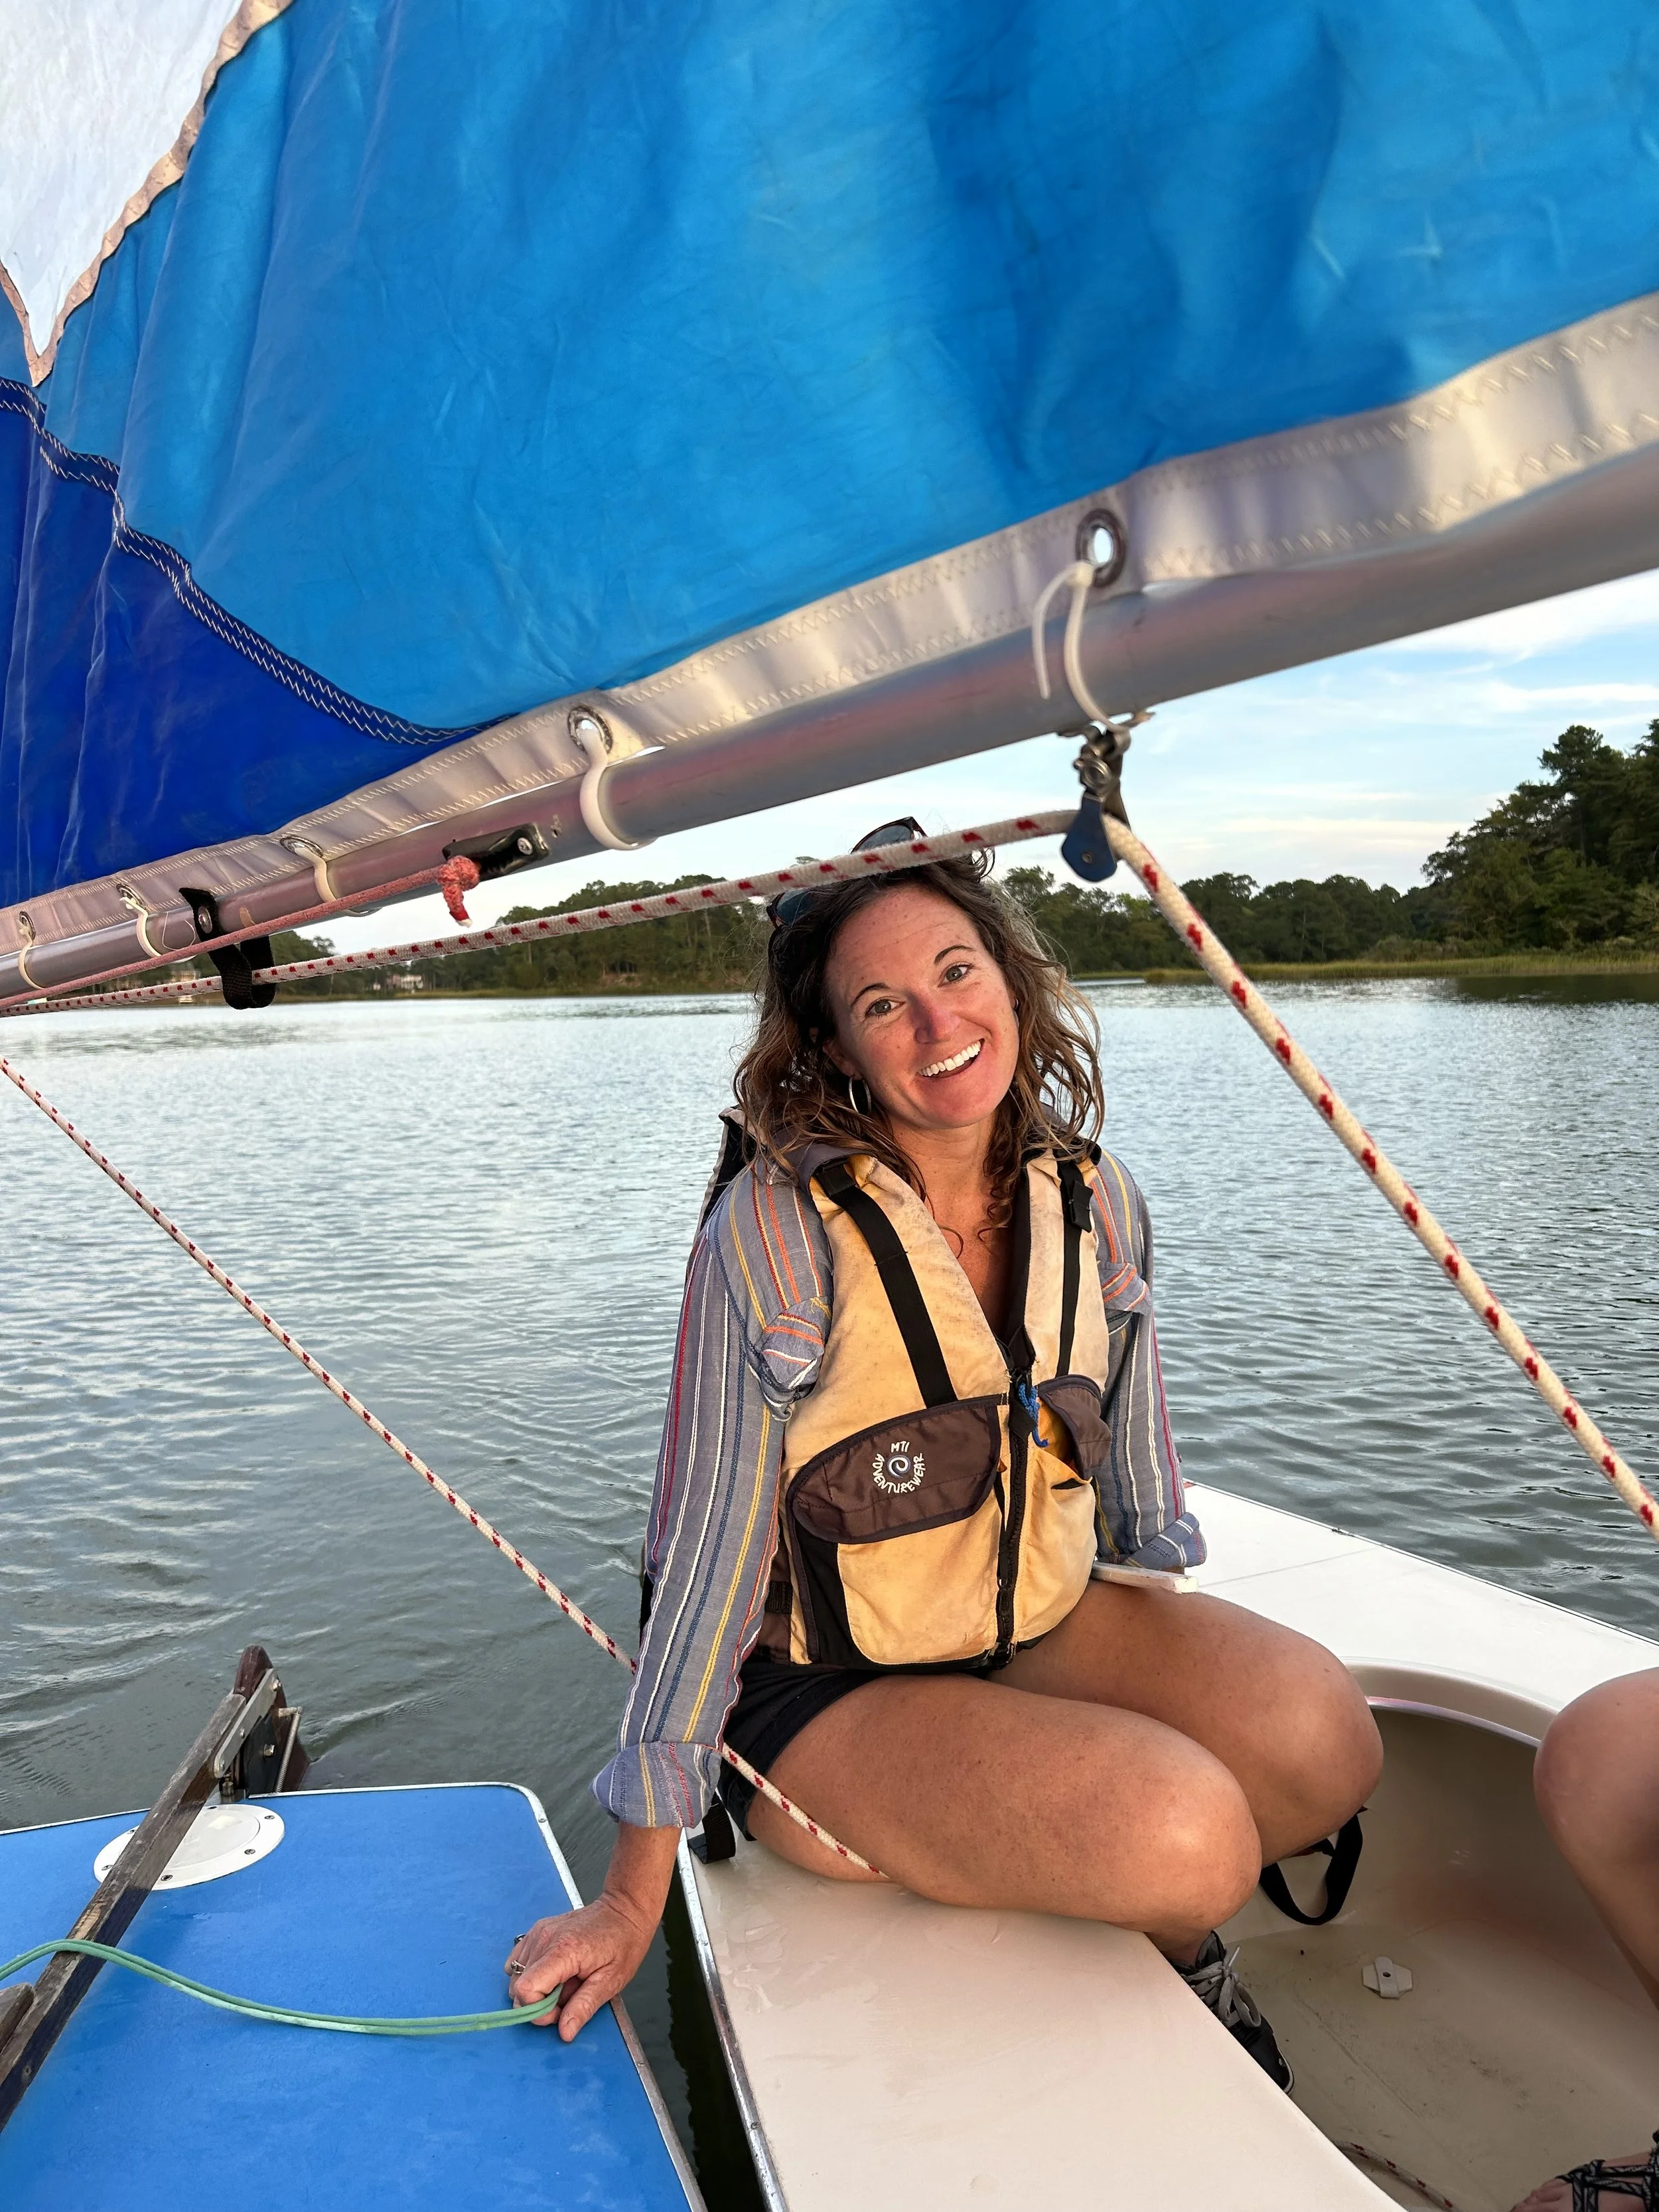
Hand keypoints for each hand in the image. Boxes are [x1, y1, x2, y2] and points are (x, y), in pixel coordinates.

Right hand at [504, 1821, 679, 2040]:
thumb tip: (564, 2032)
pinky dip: (531, 1974)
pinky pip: (518, 1961)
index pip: (525, 1989)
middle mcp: (544, 1938)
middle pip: (518, 1986)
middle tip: (568, 1998)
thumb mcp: (611, 1981)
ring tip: (565, 1982)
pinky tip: (553, 1973)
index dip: (539, 2010)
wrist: (624, 1910)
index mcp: (563, 1950)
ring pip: (517, 1976)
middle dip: (538, 2003)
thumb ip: (584, 2007)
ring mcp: (538, 1932)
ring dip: (537, 1989)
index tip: (562, 2011)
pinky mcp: (537, 1931)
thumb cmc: (623, 1943)